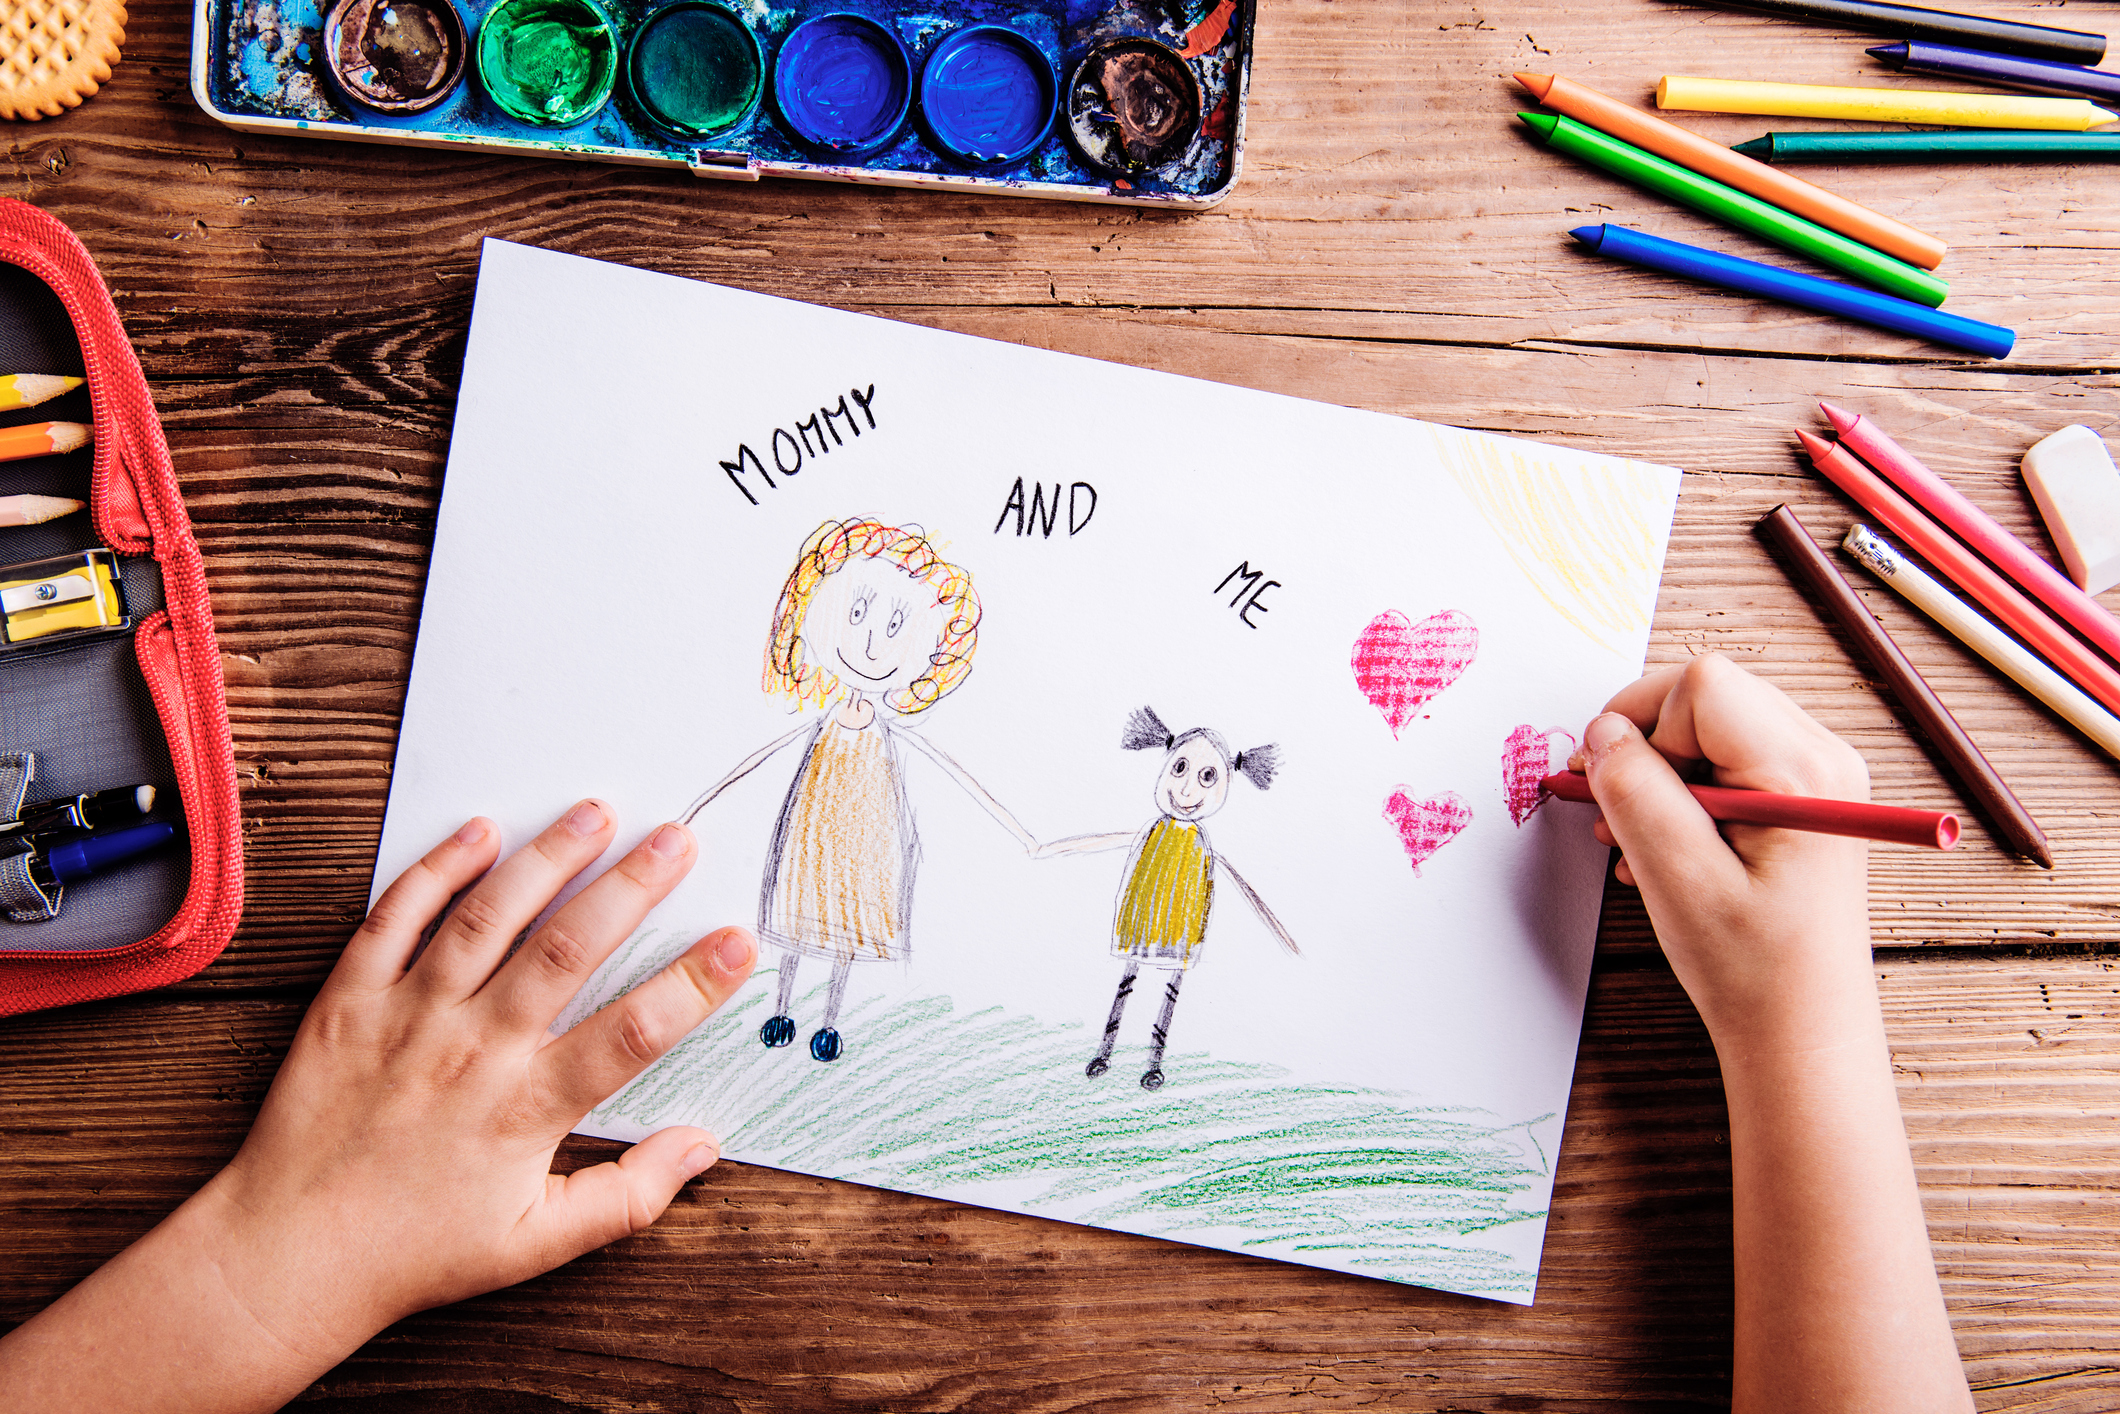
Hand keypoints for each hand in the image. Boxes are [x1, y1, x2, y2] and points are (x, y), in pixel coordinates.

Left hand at [0, 801, 755, 1413]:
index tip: (738, 941)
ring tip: (595, 811)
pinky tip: (479, 831)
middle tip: (679, 838)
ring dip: (546, 858)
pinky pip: (395, 919)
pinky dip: (436, 869)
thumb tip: (703, 1149)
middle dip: (631, 885)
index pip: (631, 1034)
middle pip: (567, 949)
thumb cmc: (416, 1252)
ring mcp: (408, 1017)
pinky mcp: (349, 1001)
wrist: (287, 1255)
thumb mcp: (536, 1245)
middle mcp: (474, 1051)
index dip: (692, 985)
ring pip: (487, 917)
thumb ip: (628, 1196)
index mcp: (526, 1109)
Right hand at [1568, 653, 1870, 1053]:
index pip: (1702, 685)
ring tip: (1638, 841)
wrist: (1802, 1032)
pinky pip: (1726, 761)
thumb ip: (1635, 793)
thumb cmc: (1754, 969)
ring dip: (1660, 776)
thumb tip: (1600, 734)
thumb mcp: (1678, 879)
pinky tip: (1665, 850)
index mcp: (1804, 771)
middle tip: (1615, 812)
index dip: (1640, 722)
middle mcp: (1823, 758)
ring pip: (1710, 727)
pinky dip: (1682, 795)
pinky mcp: (1802, 798)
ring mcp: (1817, 777)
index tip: (1608, 781)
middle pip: (1707, 696)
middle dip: (1648, 747)